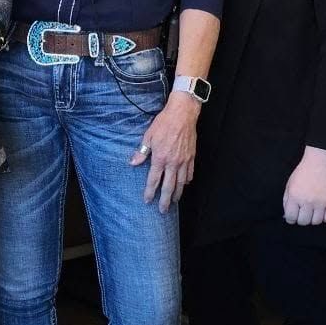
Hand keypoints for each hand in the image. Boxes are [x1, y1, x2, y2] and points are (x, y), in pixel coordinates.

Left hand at [130, 92, 198, 211]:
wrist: (182, 114)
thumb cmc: (164, 123)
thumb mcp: (148, 136)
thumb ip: (142, 152)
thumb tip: (133, 163)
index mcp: (160, 158)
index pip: (154, 179)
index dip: (150, 191)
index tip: (147, 200)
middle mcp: (173, 162)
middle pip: (169, 186)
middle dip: (165, 200)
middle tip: (163, 210)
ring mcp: (184, 161)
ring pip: (181, 182)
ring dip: (177, 193)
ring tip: (174, 201)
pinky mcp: (192, 156)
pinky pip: (190, 173)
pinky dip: (187, 181)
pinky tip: (184, 185)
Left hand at [283, 150, 325, 225]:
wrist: (320, 165)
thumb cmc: (303, 175)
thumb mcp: (289, 186)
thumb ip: (287, 202)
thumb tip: (287, 216)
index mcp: (295, 196)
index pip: (291, 217)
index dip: (291, 219)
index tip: (293, 217)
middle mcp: (308, 201)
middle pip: (303, 221)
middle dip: (301, 219)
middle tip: (303, 213)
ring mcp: (321, 202)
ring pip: (316, 222)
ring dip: (313, 218)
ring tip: (313, 211)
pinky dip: (325, 217)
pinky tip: (322, 211)